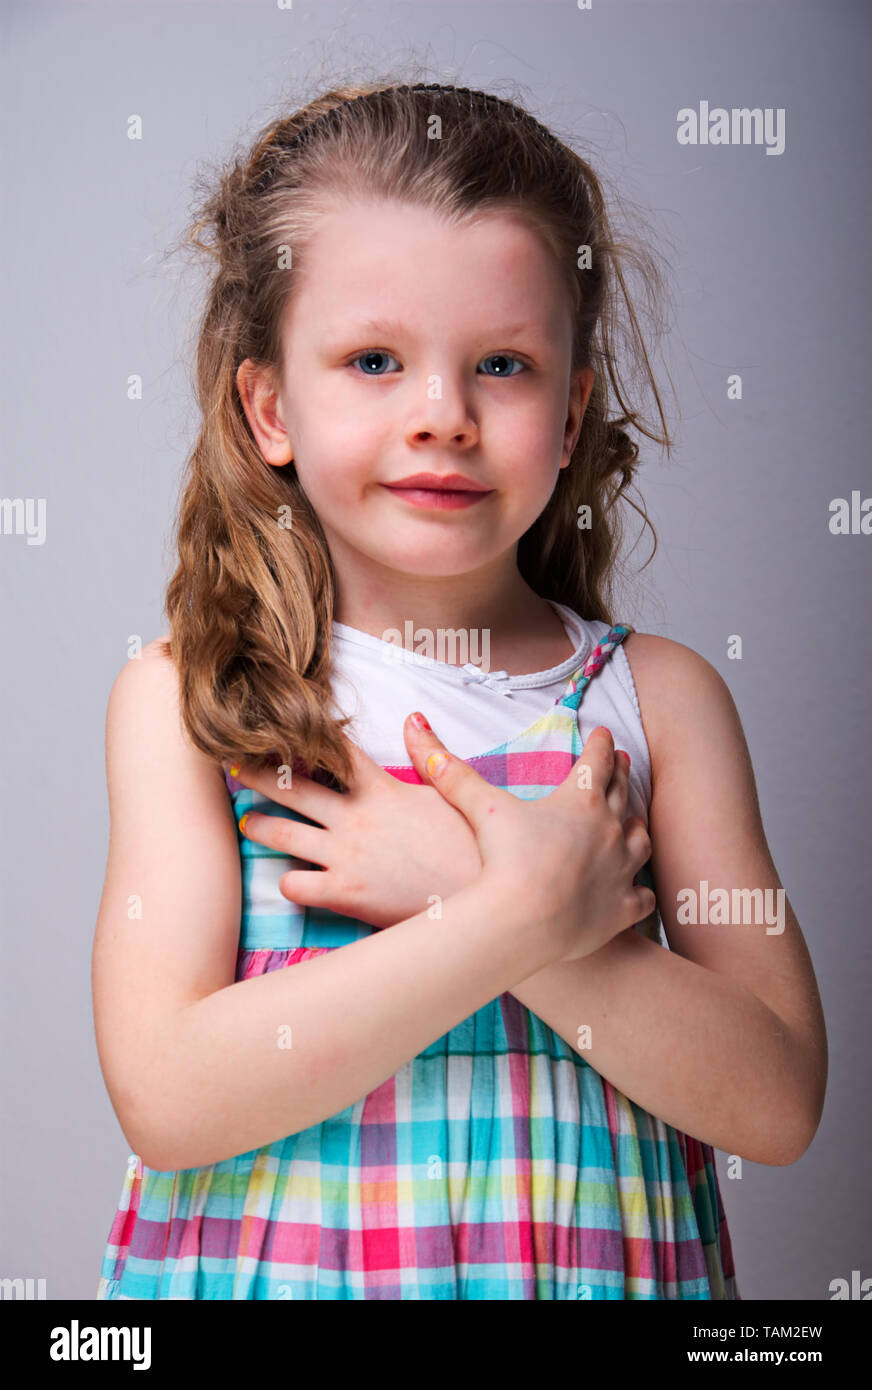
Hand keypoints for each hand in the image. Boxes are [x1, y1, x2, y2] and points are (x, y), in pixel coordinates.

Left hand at [231, 737, 481, 929]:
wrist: (485, 899)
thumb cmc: (474, 846)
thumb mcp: (454, 792)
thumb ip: (429, 753)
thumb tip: (413, 715)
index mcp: (382, 789)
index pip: (336, 750)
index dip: (306, 734)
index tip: (280, 724)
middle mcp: (356, 818)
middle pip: (293, 786)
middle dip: (259, 772)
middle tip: (235, 764)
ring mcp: (346, 857)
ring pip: (283, 834)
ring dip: (260, 825)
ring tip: (247, 821)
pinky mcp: (345, 895)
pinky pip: (296, 886)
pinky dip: (289, 884)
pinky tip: (290, 881)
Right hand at [405, 717, 655, 963]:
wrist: (524, 921)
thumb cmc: (503, 860)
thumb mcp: (479, 808)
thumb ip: (450, 769)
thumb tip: (413, 722)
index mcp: (579, 802)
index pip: (597, 761)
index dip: (601, 744)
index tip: (605, 734)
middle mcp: (610, 830)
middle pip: (622, 793)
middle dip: (622, 774)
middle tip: (623, 761)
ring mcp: (621, 870)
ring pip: (640, 841)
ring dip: (636, 828)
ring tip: (633, 822)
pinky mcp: (623, 909)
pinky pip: (641, 896)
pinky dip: (640, 890)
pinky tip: (637, 889)